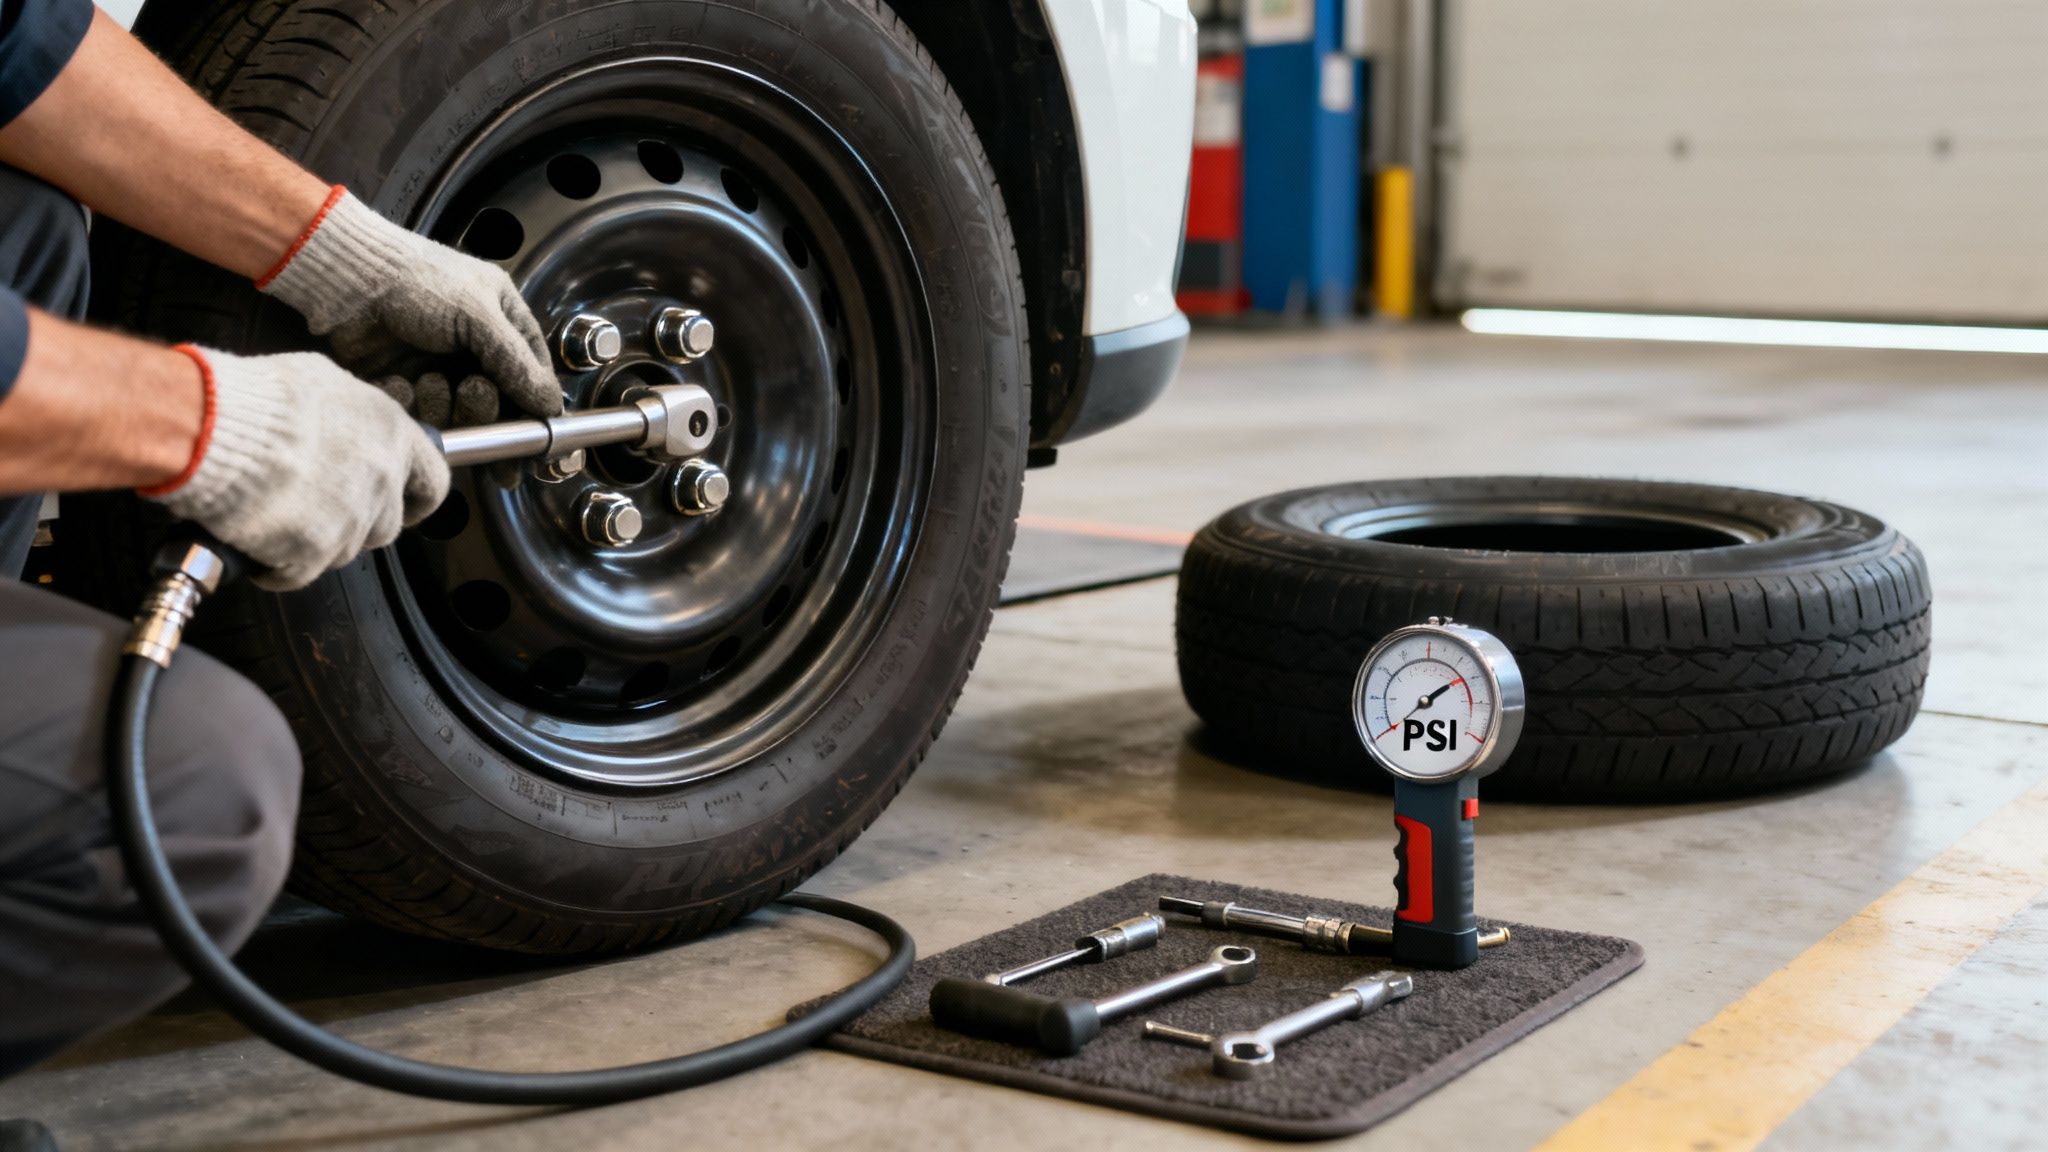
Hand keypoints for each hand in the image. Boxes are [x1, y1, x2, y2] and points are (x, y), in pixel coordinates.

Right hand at [144, 347, 449, 590]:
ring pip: (343, 551)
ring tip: (275, 515)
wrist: (212, 426)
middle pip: (384, 525)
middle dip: (354, 524)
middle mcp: (380, 479)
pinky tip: (255, 542)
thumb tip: (344, 424)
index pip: (432, 482)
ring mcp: (350, 519)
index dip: (418, 501)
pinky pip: (298, 574)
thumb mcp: (317, 382)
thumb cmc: (255, 398)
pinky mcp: (313, 552)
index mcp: (390, 433)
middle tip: (316, 509)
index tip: (408, 509)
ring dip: (314, 542)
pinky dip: (276, 567)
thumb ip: (348, 414)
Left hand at [258, 189, 562, 422]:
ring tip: (427, 380)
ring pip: (459, 417)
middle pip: (498, 405)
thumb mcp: (478, 314)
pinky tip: (400, 383)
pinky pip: (421, 417)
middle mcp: (474, 349)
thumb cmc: (413, 279)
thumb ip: (518, 364)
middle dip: (485, 408)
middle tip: (472, 391)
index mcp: (501, 321)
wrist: (345, 283)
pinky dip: (411, 406)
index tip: (533, 436)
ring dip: (445, 406)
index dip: (535, 407)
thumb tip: (552, 406)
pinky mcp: (406, 387)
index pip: (533, 374)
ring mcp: (439, 369)